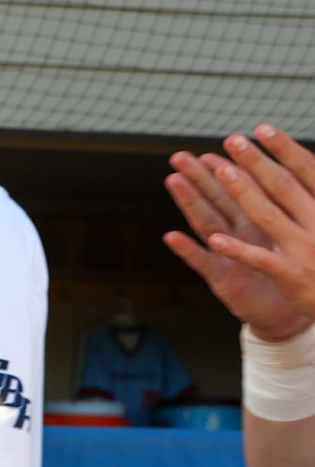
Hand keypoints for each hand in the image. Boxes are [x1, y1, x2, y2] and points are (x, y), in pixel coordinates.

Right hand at [165, 127, 314, 339]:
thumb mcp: (293, 237)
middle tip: (180, 157)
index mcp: (259, 223)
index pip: (241, 191)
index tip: (215, 151)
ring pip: (207, 222)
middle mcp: (238, 235)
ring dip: (189, 202)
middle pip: (216, 200)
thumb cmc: (293, 277)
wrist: (289, 316)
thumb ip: (287, 212)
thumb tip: (292, 184)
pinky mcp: (224, 280)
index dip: (227, 170)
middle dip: (198, 177)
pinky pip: (205, 263)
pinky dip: (188, 251)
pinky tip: (172, 237)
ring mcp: (228, 256)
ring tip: (174, 180)